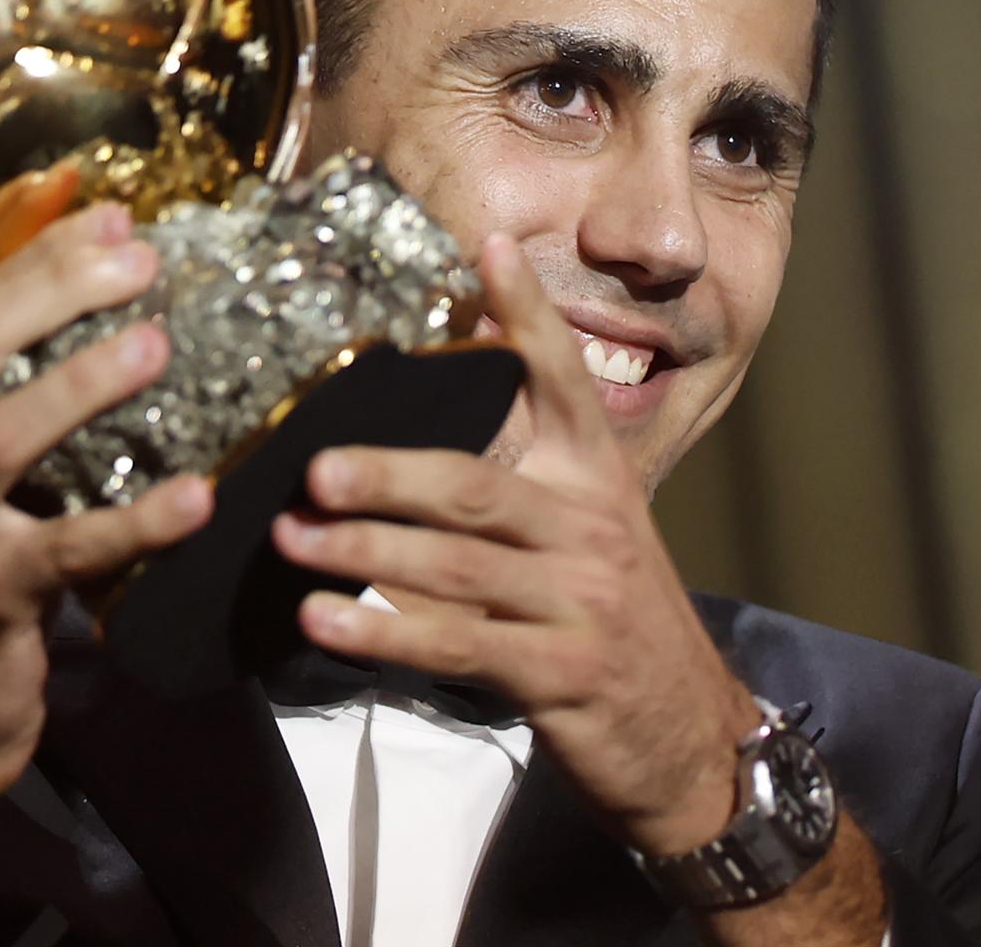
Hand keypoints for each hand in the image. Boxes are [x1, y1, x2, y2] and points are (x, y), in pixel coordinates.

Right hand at [0, 174, 212, 943]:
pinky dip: (136, 521)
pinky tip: (197, 498)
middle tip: (144, 259)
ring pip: (3, 433)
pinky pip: (66, 548)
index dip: (43, 255)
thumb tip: (100, 308)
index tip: (119, 219)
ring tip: (157, 346)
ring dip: (82, 383)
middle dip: (58, 288)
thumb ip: (13, 402)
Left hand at [271, 233, 758, 855]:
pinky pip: (458, 647)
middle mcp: (591, 528)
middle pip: (477, 486)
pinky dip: (383, 633)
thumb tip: (456, 362)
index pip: (563, 379)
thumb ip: (529, 455)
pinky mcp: (560, 676)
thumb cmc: (614, 618)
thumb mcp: (589, 526)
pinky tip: (324, 622)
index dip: (526, 313)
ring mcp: (580, 603)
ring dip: (365, 555)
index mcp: (597, 477)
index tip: (488, 245)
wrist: (689, 735)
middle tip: (315, 468)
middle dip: (389, 474)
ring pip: (457, 568)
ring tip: (291, 541)